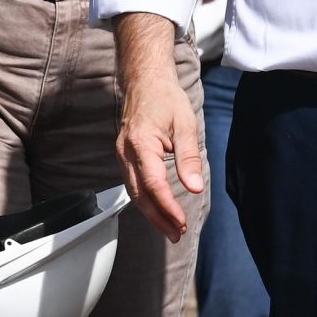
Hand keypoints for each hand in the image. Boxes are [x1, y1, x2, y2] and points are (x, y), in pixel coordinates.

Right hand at [113, 12, 205, 240]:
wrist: (145, 82)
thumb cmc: (166, 99)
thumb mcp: (185, 124)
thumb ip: (188, 157)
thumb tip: (194, 187)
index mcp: (140, 143)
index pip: (154, 184)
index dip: (167, 206)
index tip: (181, 221)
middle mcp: (126, 153)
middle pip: (140, 195)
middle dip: (159, 218)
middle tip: (177, 234)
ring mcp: (122, 156)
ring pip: (135, 193)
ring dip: (152, 213)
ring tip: (171, 229)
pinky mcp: (125, 157)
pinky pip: (134, 184)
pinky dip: (147, 201)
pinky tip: (159, 210)